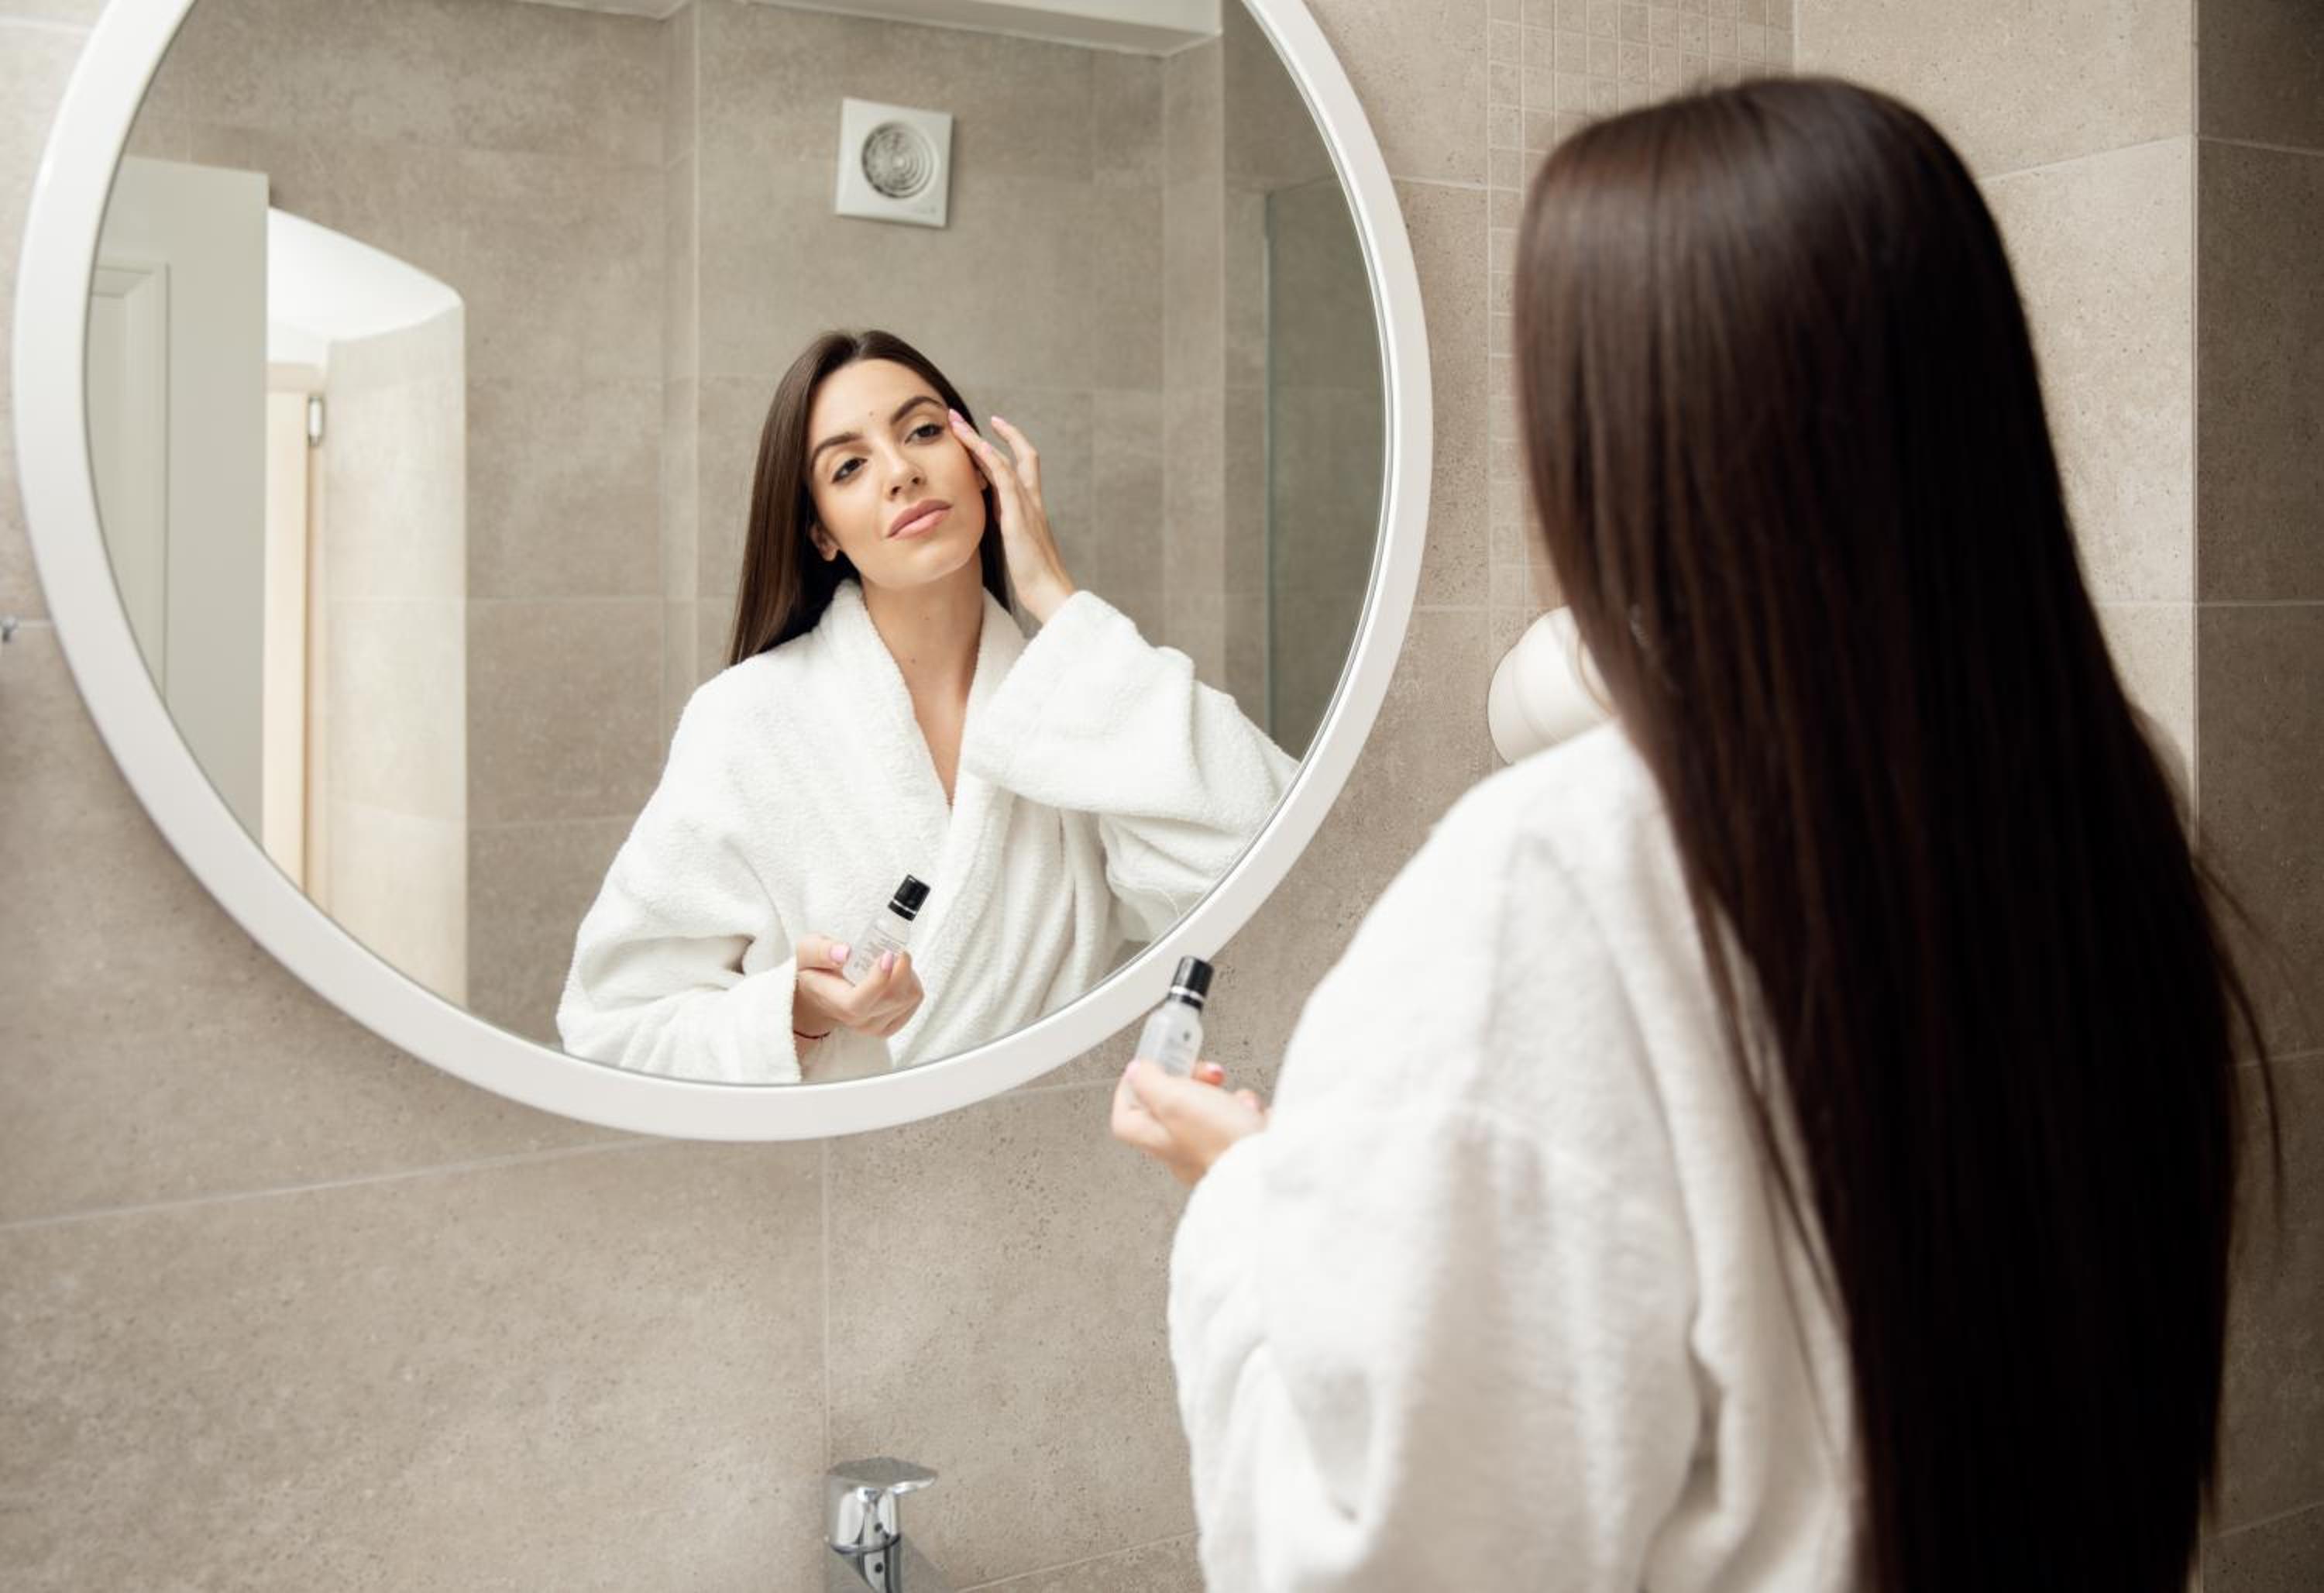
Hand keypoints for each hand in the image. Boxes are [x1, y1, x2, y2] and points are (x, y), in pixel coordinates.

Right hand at [793, 934, 924, 1042]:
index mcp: (835, 1003)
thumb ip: (821, 951)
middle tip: (891, 947)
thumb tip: (844, 953)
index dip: (878, 980)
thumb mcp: (807, 951)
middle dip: (900, 966)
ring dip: (907, 972)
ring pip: (908, 997)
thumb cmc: (816, 969)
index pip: (859, 1002)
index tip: (887, 954)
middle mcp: (857, 1020)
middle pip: (892, 998)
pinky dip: (911, 981)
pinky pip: (914, 1000)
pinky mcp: (891, 1025)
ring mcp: (875, 1026)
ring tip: (890, 960)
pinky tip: (895, 974)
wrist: (821, 994)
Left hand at [946, 409, 1076, 623]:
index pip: (1018, 467)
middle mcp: (1031, 500)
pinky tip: (973, 445)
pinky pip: (1004, 478)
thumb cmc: (1034, 577)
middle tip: (958, 418)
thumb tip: (987, 519)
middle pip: (1013, 455)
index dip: (1001, 447)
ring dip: (977, 439)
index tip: (982, 432)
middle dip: (986, 434)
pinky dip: (989, 458)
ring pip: (1003, 460)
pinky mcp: (1018, 516)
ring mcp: (1026, 506)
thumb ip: (1005, 527)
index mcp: (1030, 508)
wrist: (1050, 593)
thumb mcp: (1015, 545)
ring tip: (955, 423)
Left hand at [1111, 1058, 1269, 1186]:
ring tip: (1230, 1096)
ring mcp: (1211, 1147)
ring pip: (1207, 1107)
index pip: (1126, 1116)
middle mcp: (1180, 1148)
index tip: (1147, 1068)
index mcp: (1157, 1139)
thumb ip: (1149, 1083)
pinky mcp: (1239, 1144)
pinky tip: (1248, 1110)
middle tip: (1200, 1072)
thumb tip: (1136, 1072)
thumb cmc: (1222, 1142)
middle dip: (1188, 1081)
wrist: (1270, 1166)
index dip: (1132, 1088)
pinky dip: (1244, 1107)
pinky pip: (1236, 1116)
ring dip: (1221, 1093)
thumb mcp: (1174, 1100)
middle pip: (1170, 1105)